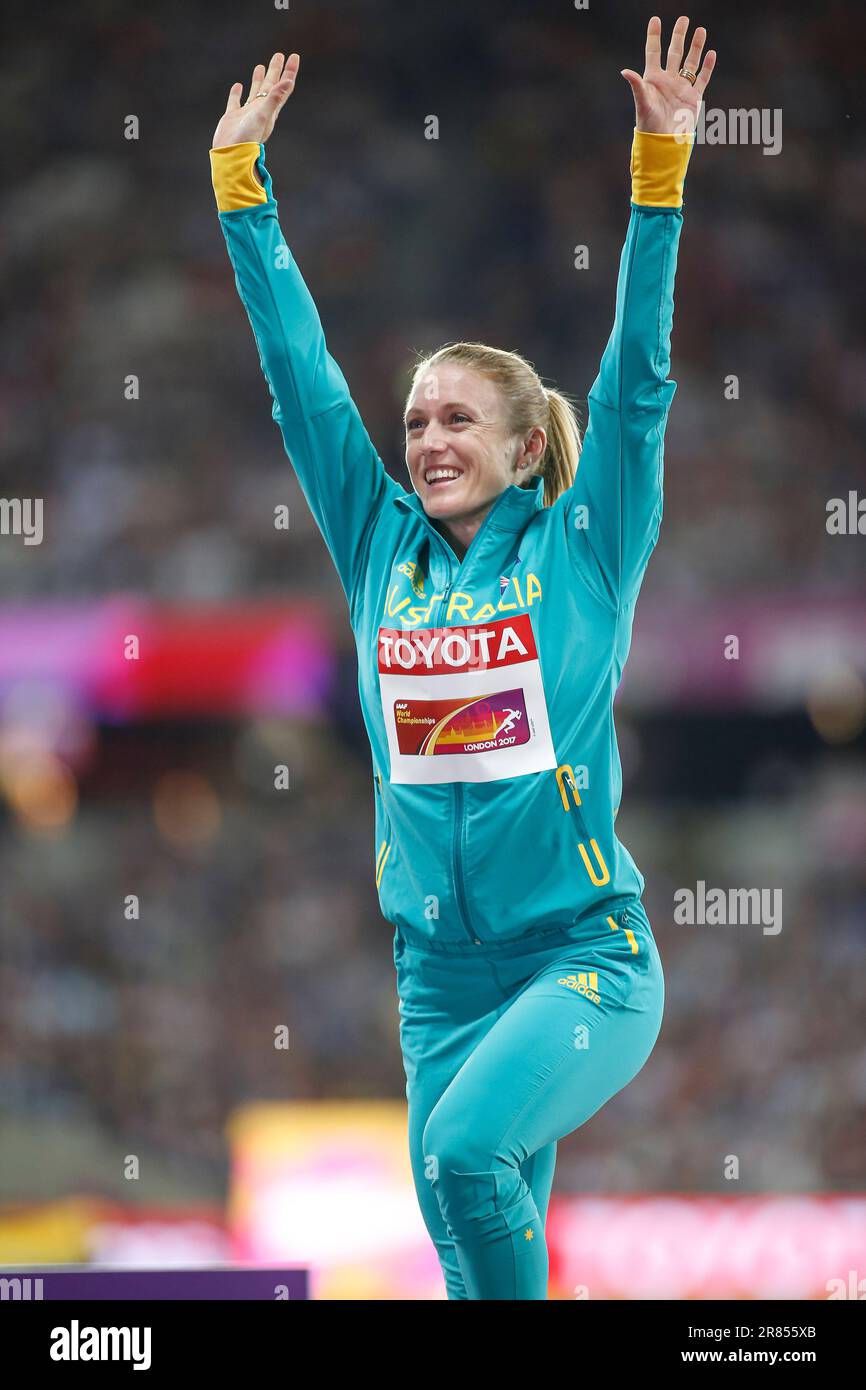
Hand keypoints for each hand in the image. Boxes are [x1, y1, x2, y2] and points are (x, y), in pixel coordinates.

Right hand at [212, 51, 299, 148]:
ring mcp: (246, 114)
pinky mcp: (233, 117)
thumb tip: (289, 81)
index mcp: (270, 109)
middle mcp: (260, 110)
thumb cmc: (248, 138)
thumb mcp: (263, 115)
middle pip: (270, 86)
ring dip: (258, 80)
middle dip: (275, 70)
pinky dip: (237, 93)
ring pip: (254, 92)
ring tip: (260, 66)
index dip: (289, 71)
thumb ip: (275, 98)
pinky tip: (238, 85)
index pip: (283, 86)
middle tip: (278, 55)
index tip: (294, 56)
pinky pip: (236, 101)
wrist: (231, 155)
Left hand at [621, 16, 715, 135]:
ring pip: (690, 62)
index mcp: (653, 79)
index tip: (655, 19)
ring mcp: (682, 87)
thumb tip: (625, 71)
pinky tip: (711, 54)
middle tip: (684, 19)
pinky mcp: (694, 98)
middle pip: (675, 52)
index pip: (653, 52)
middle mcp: (668, 80)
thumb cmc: (649, 125)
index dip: (654, 36)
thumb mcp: (642, 103)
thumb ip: (637, 86)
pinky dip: (707, 67)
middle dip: (679, 35)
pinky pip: (702, 78)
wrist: (664, 142)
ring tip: (701, 30)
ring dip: (696, 47)